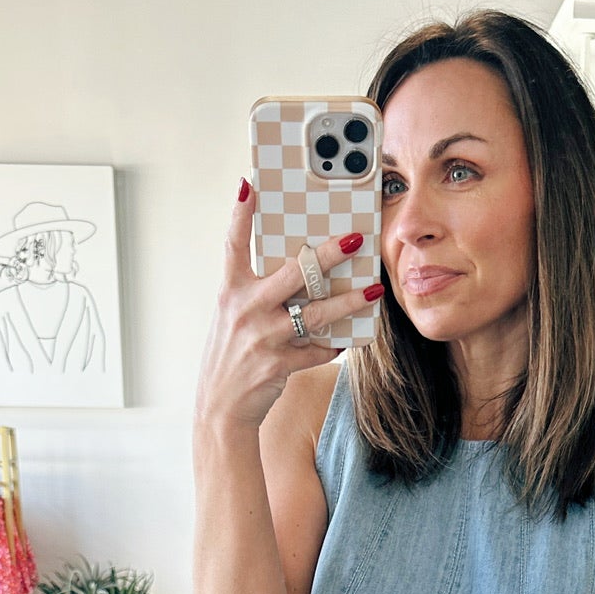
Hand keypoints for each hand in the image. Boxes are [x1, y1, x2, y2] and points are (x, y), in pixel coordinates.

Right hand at [193, 178, 381, 434]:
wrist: (221, 409)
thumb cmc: (233, 357)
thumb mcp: (235, 318)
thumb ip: (260, 293)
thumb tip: (301, 270)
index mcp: (231, 291)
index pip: (233, 243)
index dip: (241, 213)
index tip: (251, 183)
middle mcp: (245, 309)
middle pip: (292, 273)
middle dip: (326, 256)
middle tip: (354, 240)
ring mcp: (262, 337)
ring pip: (315, 313)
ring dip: (349, 302)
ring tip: (373, 290)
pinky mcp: (278, 364)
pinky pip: (317, 349)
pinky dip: (334, 344)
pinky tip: (348, 339)